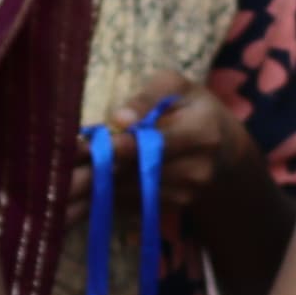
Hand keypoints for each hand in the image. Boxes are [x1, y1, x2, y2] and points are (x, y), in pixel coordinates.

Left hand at [73, 68, 261, 235]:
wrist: (224, 146)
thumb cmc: (191, 106)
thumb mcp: (175, 86)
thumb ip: (147, 97)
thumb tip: (119, 119)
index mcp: (202, 131)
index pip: (158, 143)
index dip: (124, 146)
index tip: (95, 146)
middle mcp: (199, 168)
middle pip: (141, 172)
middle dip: (103, 166)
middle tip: (71, 162)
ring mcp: (188, 193)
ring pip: (132, 190)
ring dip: (102, 181)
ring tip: (75, 170)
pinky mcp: (174, 208)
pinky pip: (134, 202)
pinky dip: (111, 191)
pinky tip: (96, 179)